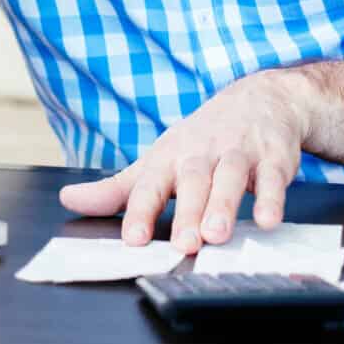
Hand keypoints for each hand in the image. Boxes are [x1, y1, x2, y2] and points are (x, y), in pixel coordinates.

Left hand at [57, 70, 314, 252]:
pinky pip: (273, 178)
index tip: (133, 240)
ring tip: (216, 234)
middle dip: (187, 213)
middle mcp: (202, 153)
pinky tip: (269, 219)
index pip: (150, 185)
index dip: (140, 212)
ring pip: (231, 178)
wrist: (261, 99)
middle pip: (193, 181)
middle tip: (183, 244)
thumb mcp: (158, 160)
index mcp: (169, 157)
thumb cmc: (202, 140)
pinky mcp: (273, 157)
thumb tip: (69, 200)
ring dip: (224, 205)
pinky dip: (272, 197)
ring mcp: (239, 152)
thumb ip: (118, 189)